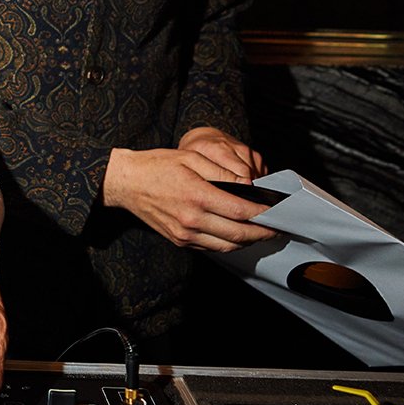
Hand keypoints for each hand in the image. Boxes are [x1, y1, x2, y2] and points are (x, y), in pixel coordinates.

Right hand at [102, 130, 276, 251]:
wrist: (126, 183)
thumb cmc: (158, 166)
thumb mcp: (190, 157)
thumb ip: (221, 171)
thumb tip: (248, 186)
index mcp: (197, 196)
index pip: (240, 211)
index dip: (263, 214)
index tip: (277, 211)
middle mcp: (192, 220)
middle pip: (238, 234)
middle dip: (262, 233)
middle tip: (277, 228)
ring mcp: (185, 234)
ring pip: (226, 246)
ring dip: (247, 242)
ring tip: (261, 233)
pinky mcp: (180, 241)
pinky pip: (211, 248)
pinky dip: (228, 243)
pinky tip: (237, 234)